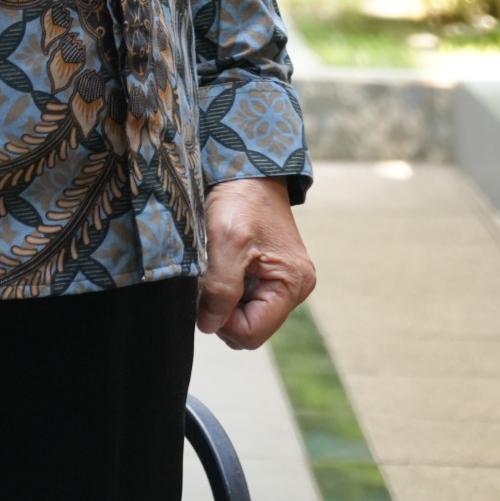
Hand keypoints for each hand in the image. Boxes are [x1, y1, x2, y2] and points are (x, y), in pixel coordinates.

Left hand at [197, 178, 315, 349]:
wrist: (246, 168)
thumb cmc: (241, 200)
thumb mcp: (226, 242)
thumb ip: (220, 288)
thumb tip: (210, 325)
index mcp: (292, 285)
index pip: (252, 333)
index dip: (223, 321)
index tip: (206, 293)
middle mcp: (293, 288)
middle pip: (249, 327)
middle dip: (222, 310)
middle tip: (209, 277)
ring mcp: (281, 281)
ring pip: (244, 313)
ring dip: (223, 297)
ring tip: (215, 266)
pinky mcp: (268, 272)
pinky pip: (243, 296)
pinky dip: (226, 286)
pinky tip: (220, 263)